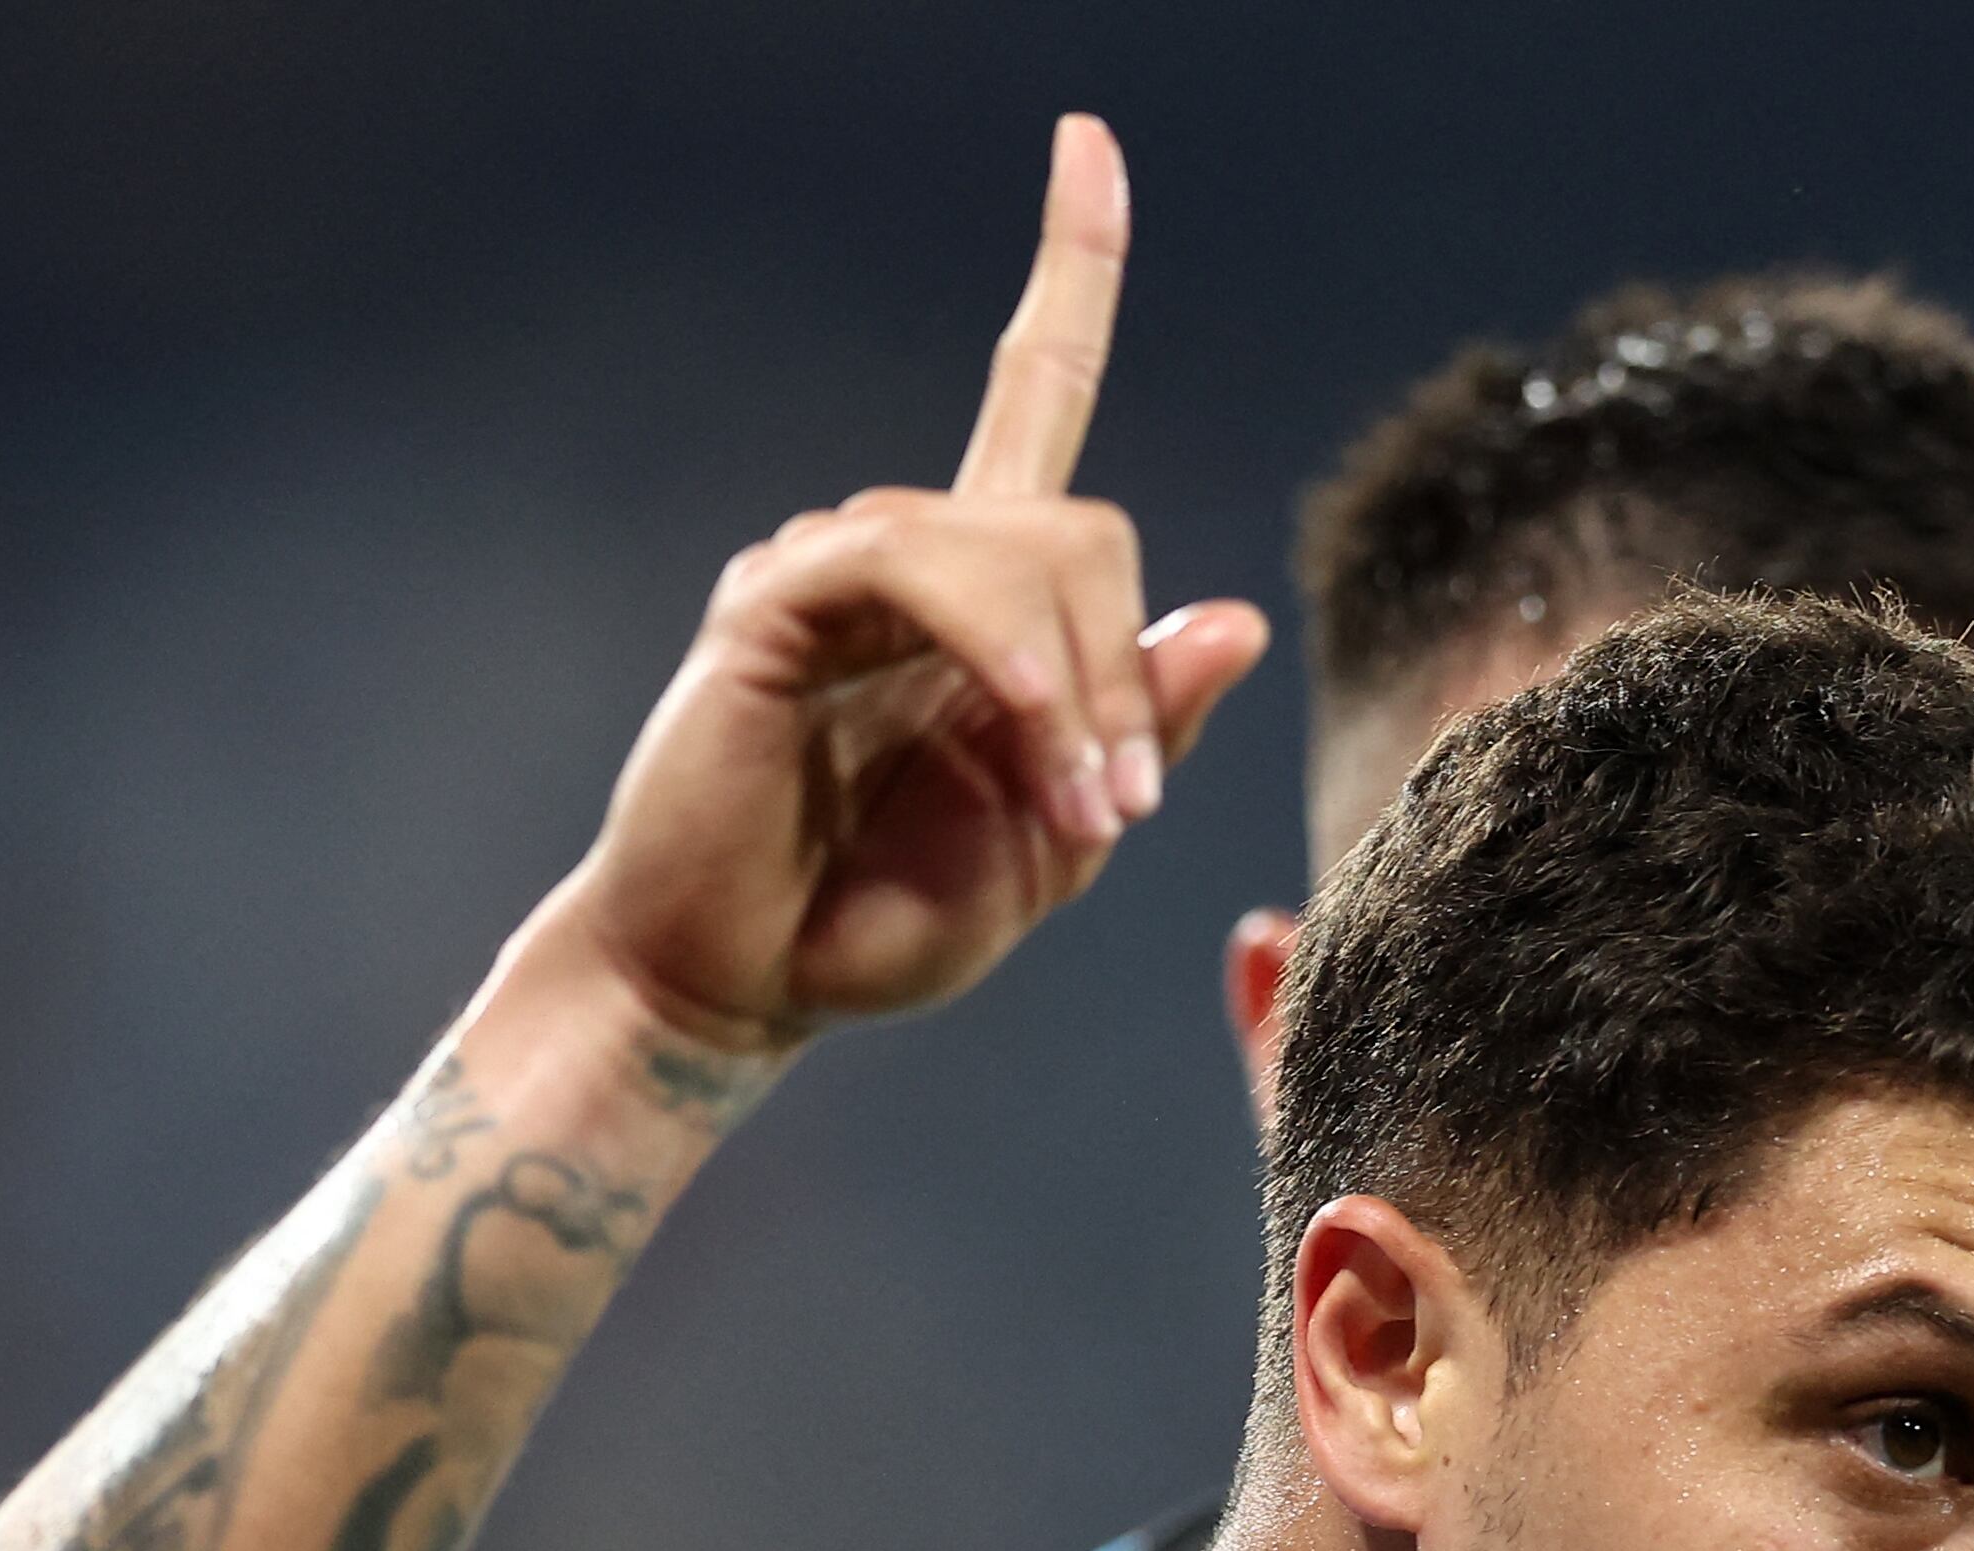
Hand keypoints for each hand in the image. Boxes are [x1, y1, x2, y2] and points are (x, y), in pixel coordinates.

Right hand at [547, 115, 1267, 1055]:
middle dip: (1126, 669)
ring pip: (1017, 552)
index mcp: (979, 603)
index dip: (1069, 271)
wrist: (744, 987)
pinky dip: (1007, 658)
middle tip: (1119, 808)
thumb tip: (1230, 613)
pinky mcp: (776, 600)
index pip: (1031, 395)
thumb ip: (1140, 732)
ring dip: (1074, 691)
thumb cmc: (879, 922)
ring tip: (1074, 812)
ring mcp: (834, 570)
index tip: (1087, 141)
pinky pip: (925, 573)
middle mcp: (908, 561)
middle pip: (1076, 524)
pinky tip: (1026, 737)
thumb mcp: (1055, 846)